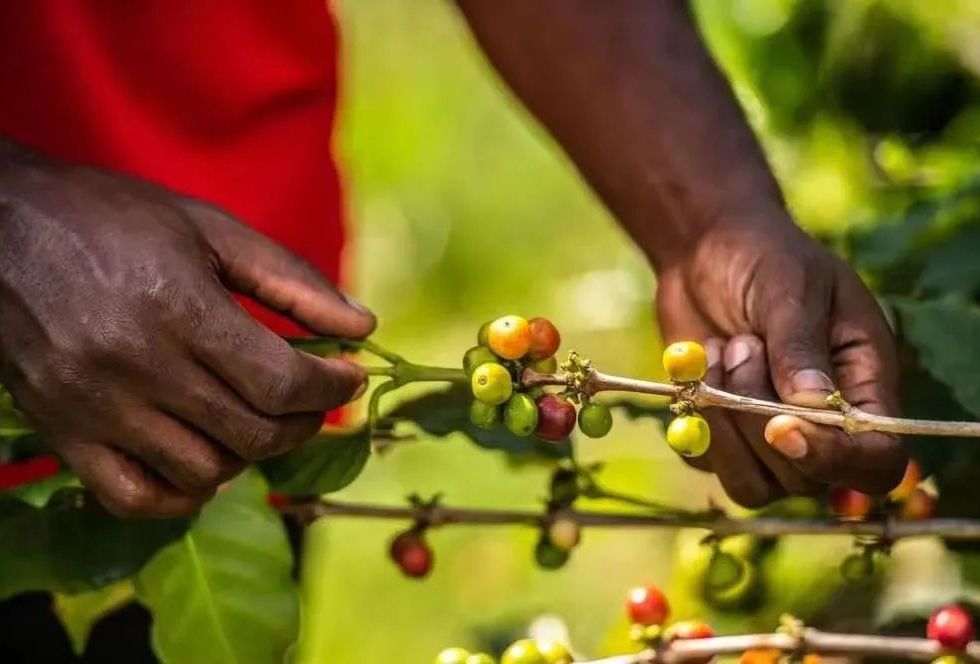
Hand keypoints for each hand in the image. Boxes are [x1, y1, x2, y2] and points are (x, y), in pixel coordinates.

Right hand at [0, 144, 374, 516]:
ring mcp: (93, 409)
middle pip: (253, 434)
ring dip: (249, 455)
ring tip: (256, 419)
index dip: (332, 388)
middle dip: (304, 422)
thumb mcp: (210, 228)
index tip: (350, 375)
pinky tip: (202, 461)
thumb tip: (364, 326)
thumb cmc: (112, 217)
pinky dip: (181, 494)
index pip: (282, 382)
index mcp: (178, 308)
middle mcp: (135, 367)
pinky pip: (134, 498)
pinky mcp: (61, 433)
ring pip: (204, 473)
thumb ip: (291, 280)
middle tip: (312, 399)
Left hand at [655, 217, 906, 505]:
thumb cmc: (766, 258)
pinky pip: (707, 465)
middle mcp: (825, 428)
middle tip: (742, 343)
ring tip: (722, 353)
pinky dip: (694, 422)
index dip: (833, 459)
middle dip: (756, 413)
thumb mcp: (790, 288)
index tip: (780, 425)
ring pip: (751, 485)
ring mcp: (772, 441)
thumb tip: (811, 409)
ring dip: (724, 423)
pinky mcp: (724, 440)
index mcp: (866, 387)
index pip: (876, 461)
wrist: (708, 252)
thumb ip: (799, 348)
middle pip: (803, 479)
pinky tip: (700, 366)